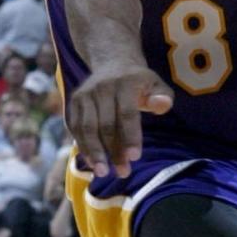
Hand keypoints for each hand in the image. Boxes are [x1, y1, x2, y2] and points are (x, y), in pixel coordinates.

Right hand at [68, 64, 173, 178]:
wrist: (112, 63)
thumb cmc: (140, 82)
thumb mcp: (156, 85)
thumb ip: (162, 97)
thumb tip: (161, 104)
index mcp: (124, 83)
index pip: (127, 113)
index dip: (131, 136)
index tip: (135, 158)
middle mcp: (101, 87)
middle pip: (105, 125)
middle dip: (113, 151)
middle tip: (123, 172)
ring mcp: (84, 94)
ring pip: (86, 128)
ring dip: (94, 153)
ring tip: (103, 173)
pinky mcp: (74, 102)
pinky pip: (75, 128)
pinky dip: (83, 146)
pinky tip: (92, 162)